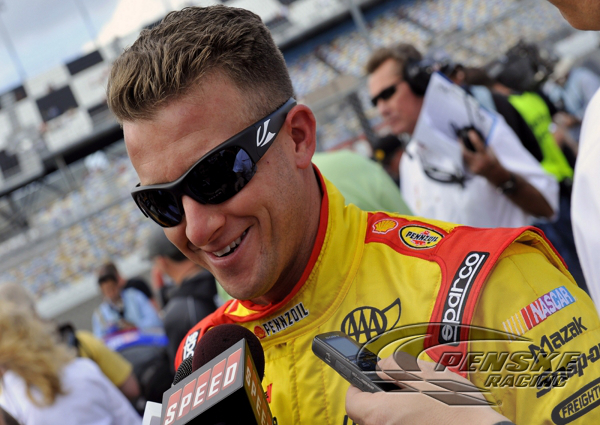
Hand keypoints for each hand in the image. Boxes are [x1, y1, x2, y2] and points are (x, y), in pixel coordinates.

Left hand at [345, 352, 510, 424]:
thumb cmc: (456, 408)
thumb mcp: (424, 374)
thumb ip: (394, 366)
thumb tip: (380, 367)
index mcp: (381, 413)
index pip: (352, 401)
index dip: (356, 388)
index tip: (364, 381)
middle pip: (364, 416)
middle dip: (374, 401)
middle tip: (392, 389)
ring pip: (381, 424)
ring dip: (390, 413)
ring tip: (413, 402)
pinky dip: (403, 421)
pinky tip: (422, 415)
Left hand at [461, 130, 510, 185]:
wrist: (495, 174)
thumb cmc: (494, 161)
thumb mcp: (491, 152)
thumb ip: (484, 146)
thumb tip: (476, 137)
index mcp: (486, 156)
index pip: (479, 146)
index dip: (474, 138)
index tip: (470, 132)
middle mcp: (479, 163)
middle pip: (466, 153)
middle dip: (461, 146)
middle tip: (459, 139)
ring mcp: (474, 167)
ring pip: (464, 158)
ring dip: (462, 151)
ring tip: (461, 145)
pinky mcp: (471, 170)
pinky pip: (466, 162)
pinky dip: (465, 157)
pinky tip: (465, 153)